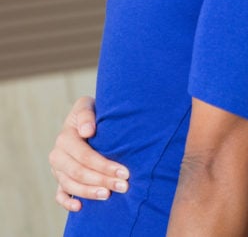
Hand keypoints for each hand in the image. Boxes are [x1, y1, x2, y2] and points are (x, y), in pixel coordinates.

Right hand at [49, 96, 129, 210]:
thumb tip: (88, 131)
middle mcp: (58, 155)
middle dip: (101, 180)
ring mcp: (58, 169)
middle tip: (123, 186)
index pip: (84, 156)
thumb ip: (86, 115)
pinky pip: (59, 194)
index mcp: (65, 137)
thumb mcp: (88, 106)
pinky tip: (80, 207)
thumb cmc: (93, 112)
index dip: (104, 166)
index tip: (124, 172)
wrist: (87, 119)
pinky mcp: (60, 178)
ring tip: (108, 195)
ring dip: (89, 192)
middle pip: (78, 173)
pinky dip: (67, 202)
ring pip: (70, 185)